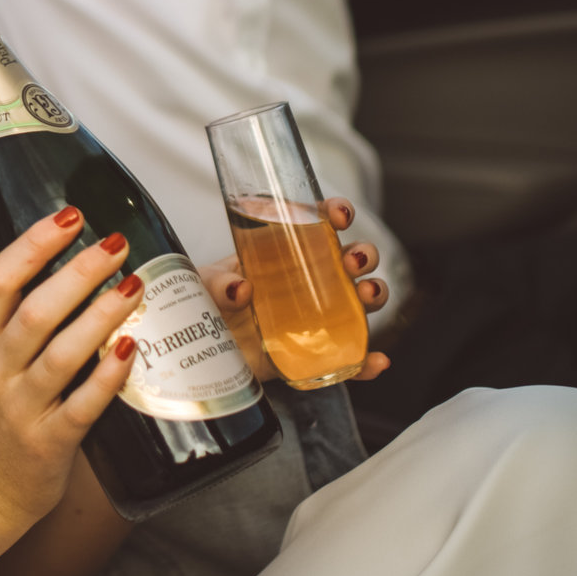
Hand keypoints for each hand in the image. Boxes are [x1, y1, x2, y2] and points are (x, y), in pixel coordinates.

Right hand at [0, 209, 140, 534]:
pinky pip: (82, 406)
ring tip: (134, 286)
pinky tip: (130, 349)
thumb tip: (81, 260)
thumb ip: (25, 316)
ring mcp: (22, 407)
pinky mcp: (49, 442)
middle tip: (117, 245)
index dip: (34, 244)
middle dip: (79, 272)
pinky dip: (107, 376)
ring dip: (100, 315)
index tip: (70, 215)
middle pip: (36, 311)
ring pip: (61, 354)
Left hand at [201, 198, 391, 384]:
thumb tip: (241, 288)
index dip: (336, 214)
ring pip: (361, 302)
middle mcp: (308, 281)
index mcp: (284, 252)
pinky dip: (367, 361)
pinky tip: (376, 360)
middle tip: (351, 261)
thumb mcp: (204, 285)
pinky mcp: (314, 353)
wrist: (200, 353)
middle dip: (362, 255)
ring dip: (373, 294)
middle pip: (352, 260)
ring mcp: (316, 317)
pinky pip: (350, 357)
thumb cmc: (205, 305)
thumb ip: (216, 284)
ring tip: (366, 295)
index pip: (319, 225)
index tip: (340, 215)